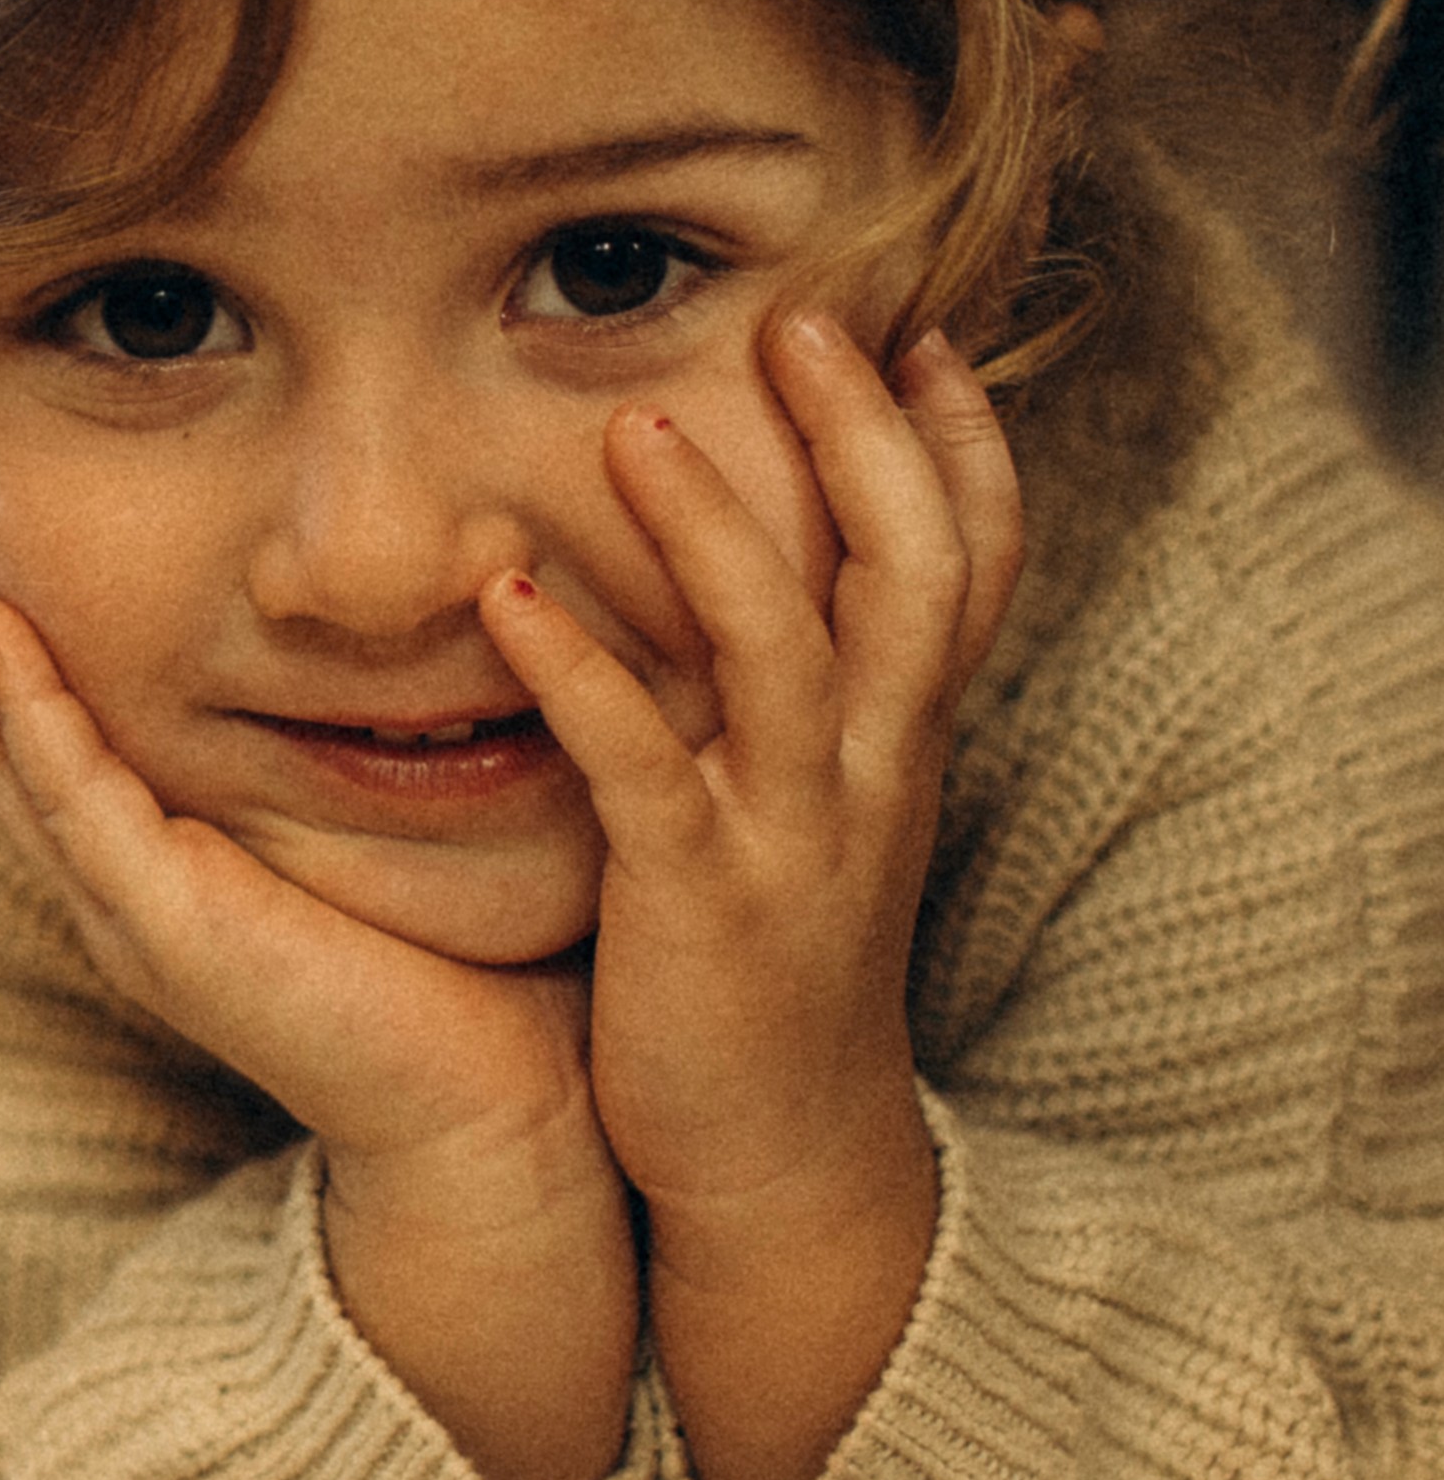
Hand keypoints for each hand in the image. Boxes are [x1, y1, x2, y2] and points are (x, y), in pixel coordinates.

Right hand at [0, 568, 639, 1479]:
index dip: (38, 648)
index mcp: (180, 879)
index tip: (30, 533)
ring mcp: (139, 919)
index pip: (75, 746)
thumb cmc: (472, 982)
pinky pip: (77, 803)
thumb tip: (405, 657)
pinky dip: (37, 715)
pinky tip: (9, 639)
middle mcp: (136, 899)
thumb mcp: (387, 844)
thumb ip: (362, 766)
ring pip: (25, 766)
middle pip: (18, 747)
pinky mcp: (169, 931)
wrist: (498, 1119)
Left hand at [483, 314, 1020, 1479]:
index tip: (916, 333)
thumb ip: (812, 684)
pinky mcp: (698, 898)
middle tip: (804, 325)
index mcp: (899, 739)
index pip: (969, 564)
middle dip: (861, 442)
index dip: (958, 446)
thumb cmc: (776, 960)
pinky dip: (581, 674)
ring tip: (638, 426)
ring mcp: (792, 833)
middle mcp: (870, 769)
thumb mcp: (826, 806)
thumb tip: (770, 553)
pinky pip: (643, 767)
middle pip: (907, 571)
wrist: (780, 1155)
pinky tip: (510, 600)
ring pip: (786, 650)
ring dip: (713, 531)